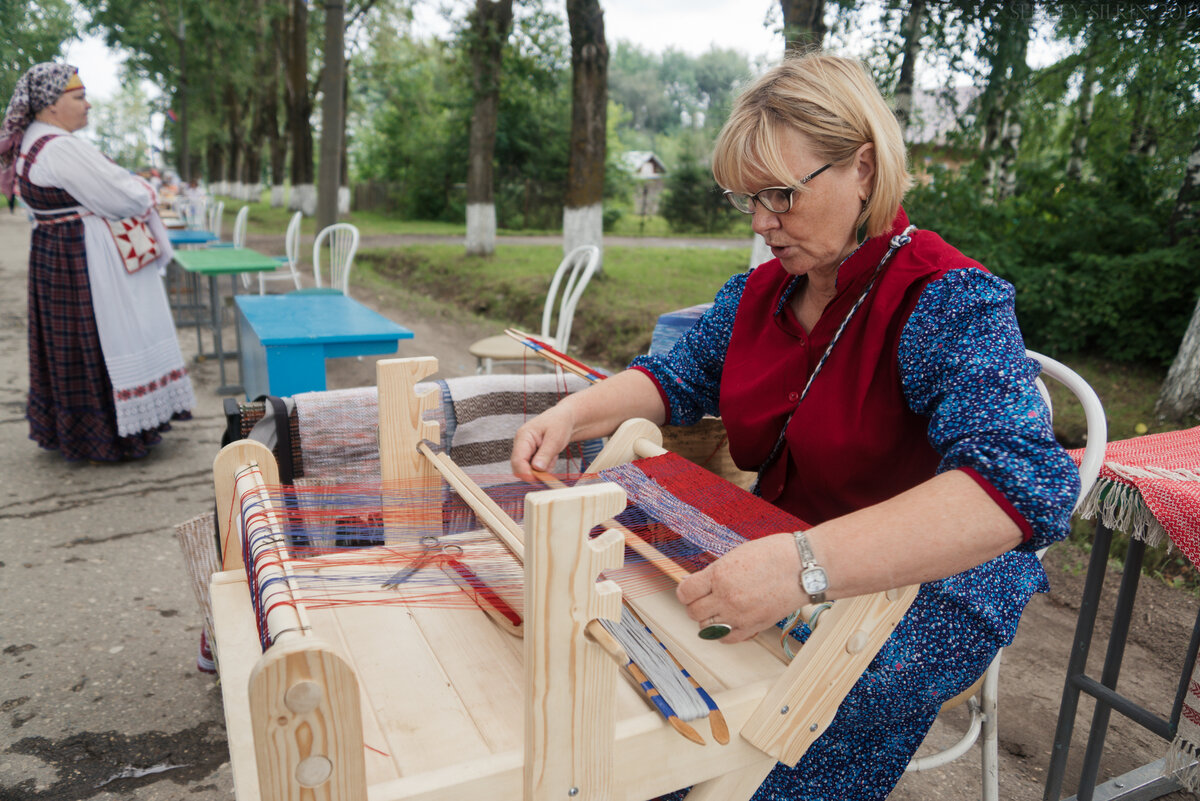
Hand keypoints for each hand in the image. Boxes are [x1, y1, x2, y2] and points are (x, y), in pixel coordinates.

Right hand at [510, 404, 575, 479]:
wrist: (565, 419)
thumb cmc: (560, 423)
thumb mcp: (555, 438)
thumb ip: (545, 453)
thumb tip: (536, 468)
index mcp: (523, 436)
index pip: (517, 459)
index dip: (526, 472)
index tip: (538, 479)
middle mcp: (521, 444)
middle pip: (519, 467)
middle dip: (534, 473)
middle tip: (550, 469)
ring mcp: (525, 451)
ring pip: (528, 470)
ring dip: (542, 469)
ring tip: (553, 455)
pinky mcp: (531, 456)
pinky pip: (535, 469)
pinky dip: (545, 467)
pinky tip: (552, 456)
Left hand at [675, 533, 805, 642]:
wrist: (805, 568)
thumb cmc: (776, 555)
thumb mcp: (737, 554)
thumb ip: (717, 571)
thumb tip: (699, 582)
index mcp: (720, 575)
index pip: (685, 592)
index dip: (685, 591)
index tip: (689, 589)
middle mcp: (726, 597)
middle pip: (693, 612)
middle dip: (695, 605)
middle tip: (703, 598)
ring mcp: (740, 615)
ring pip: (706, 629)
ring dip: (707, 620)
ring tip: (717, 610)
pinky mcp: (754, 627)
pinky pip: (727, 639)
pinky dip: (723, 633)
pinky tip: (728, 622)